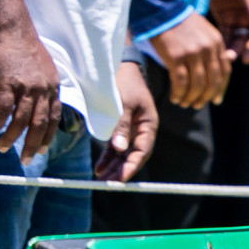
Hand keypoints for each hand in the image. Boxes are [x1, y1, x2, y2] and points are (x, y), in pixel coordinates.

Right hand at [0, 26, 62, 163]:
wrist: (14, 30)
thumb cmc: (26, 49)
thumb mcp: (45, 69)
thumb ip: (45, 88)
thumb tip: (42, 106)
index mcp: (52, 87)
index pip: (53, 118)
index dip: (47, 136)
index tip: (40, 150)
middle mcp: (42, 90)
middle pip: (38, 124)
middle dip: (31, 145)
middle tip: (25, 160)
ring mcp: (26, 87)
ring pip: (20, 121)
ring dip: (11, 138)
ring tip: (2, 147)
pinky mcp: (8, 83)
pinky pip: (3, 110)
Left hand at [94, 61, 157, 180]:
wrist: (119, 64)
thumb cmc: (123, 80)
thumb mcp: (123, 102)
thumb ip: (121, 126)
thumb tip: (119, 149)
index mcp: (149, 124)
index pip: (142, 151)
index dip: (132, 166)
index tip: (121, 179)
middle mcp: (141, 129)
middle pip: (133, 155)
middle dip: (121, 170)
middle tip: (108, 184)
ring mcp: (131, 128)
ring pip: (123, 153)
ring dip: (114, 166)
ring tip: (102, 179)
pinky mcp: (120, 126)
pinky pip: (115, 145)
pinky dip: (108, 156)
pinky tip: (100, 167)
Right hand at [150, 12, 232, 108]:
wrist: (161, 7)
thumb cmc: (179, 19)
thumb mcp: (202, 30)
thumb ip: (211, 48)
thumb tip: (220, 66)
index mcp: (217, 41)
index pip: (224, 71)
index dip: (220, 88)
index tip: (215, 99)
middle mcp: (208, 48)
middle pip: (212, 80)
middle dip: (206, 96)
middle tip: (198, 104)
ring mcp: (193, 53)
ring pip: (197, 85)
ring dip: (191, 98)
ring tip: (184, 103)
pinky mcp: (176, 56)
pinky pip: (180, 82)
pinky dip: (179, 93)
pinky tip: (175, 98)